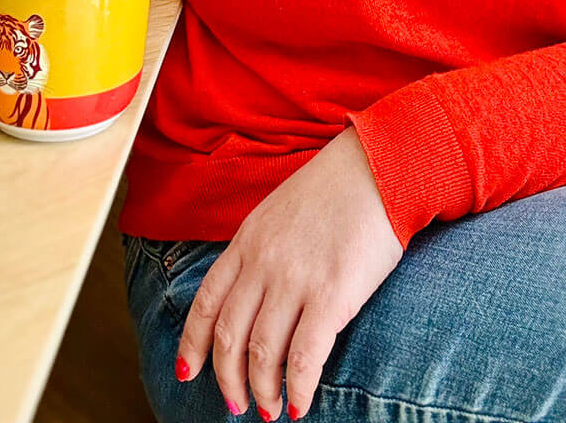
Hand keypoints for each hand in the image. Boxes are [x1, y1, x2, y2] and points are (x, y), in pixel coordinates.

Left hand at [176, 124, 402, 419]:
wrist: (378, 168)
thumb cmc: (336, 188)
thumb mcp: (280, 210)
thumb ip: (261, 248)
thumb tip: (254, 290)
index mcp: (247, 240)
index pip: (207, 301)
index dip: (193, 343)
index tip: (187, 371)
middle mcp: (263, 262)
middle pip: (229, 335)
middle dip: (227, 378)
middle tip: (237, 404)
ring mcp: (294, 279)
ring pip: (262, 353)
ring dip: (263, 390)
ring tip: (271, 409)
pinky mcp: (331, 295)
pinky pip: (304, 358)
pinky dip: (297, 388)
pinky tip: (298, 404)